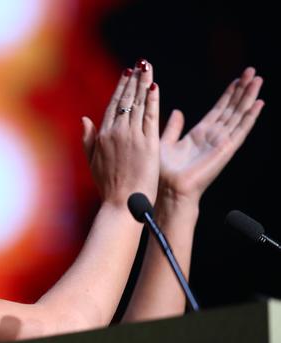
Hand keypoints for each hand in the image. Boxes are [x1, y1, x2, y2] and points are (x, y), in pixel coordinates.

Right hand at [82, 60, 159, 206]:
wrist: (122, 203)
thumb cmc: (108, 187)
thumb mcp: (93, 161)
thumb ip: (88, 139)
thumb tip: (85, 119)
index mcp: (103, 136)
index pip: (114, 106)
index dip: (121, 88)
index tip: (126, 74)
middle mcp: (116, 132)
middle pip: (126, 100)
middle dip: (133, 80)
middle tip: (140, 64)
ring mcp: (132, 137)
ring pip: (139, 105)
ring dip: (144, 84)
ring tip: (148, 69)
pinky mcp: (148, 143)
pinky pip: (151, 117)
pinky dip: (153, 101)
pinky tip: (155, 87)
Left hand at [159, 67, 264, 201]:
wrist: (168, 190)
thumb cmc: (163, 172)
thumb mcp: (165, 143)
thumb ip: (173, 128)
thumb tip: (177, 111)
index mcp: (199, 135)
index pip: (218, 110)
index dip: (228, 94)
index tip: (237, 79)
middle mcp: (213, 137)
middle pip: (231, 109)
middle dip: (242, 90)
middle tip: (252, 71)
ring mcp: (221, 143)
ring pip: (238, 115)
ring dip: (249, 97)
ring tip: (258, 80)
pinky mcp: (225, 150)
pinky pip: (240, 130)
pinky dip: (250, 116)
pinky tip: (259, 103)